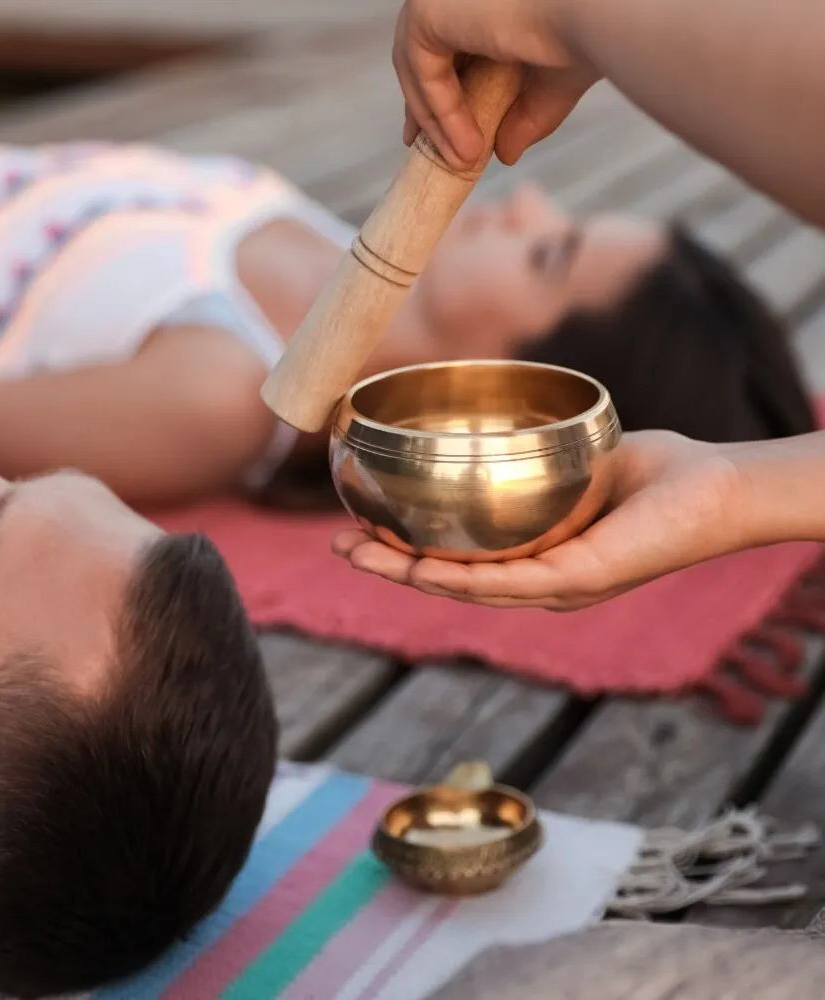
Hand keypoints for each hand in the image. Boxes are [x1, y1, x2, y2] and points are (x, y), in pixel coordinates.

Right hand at [333, 431, 751, 609]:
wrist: (718, 488)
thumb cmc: (656, 472)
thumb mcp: (577, 457)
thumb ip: (536, 449)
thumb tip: (494, 412)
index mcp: (533, 557)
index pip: (457, 560)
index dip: (405, 550)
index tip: (362, 528)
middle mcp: (537, 582)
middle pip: (446, 579)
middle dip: (388, 564)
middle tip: (340, 543)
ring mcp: (554, 587)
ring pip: (462, 586)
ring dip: (404, 573)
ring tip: (355, 551)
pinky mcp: (575, 581)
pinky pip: (502, 582)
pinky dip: (455, 576)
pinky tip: (416, 568)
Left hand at [394, 0, 599, 168]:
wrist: (596, 11)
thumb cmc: (588, 32)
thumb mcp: (550, 83)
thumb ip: (523, 115)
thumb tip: (505, 155)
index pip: (442, 40)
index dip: (434, 85)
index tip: (432, 129)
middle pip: (418, 49)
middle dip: (420, 102)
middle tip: (422, 147)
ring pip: (414, 64)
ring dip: (434, 120)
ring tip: (463, 162)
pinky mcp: (428, 8)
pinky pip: (423, 73)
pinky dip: (442, 115)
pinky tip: (468, 150)